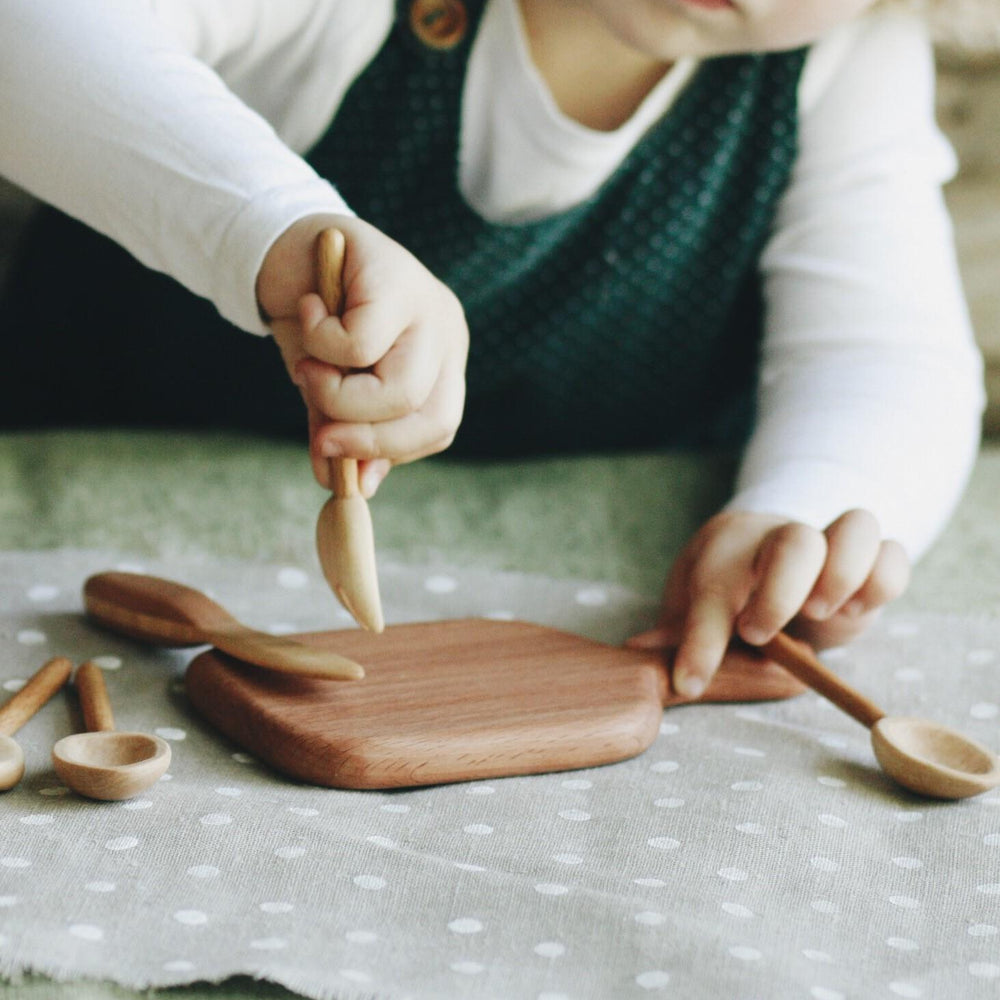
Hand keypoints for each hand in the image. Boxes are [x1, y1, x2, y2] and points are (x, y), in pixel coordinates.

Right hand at [260, 214, 468, 494]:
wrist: (281, 246)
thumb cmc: (310, 322)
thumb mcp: (329, 386)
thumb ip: (344, 431)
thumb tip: (353, 486)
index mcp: (442, 361)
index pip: (439, 426)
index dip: (390, 452)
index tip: (339, 463)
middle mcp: (446, 332)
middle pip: (430, 416)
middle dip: (366, 438)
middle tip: (318, 435)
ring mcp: (427, 302)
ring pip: (399, 390)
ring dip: (337, 396)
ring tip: (305, 370)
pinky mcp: (393, 276)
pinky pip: (358, 344)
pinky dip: (319, 344)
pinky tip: (307, 311)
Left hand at [627, 508, 909, 697]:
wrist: (768, 546)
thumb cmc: (725, 585)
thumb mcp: (692, 605)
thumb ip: (676, 630)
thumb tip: (637, 651)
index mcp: (727, 547)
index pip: (714, 586)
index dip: (702, 638)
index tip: (690, 681)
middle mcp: (780, 537)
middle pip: (795, 541)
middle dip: (780, 593)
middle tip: (758, 635)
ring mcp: (831, 544)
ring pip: (857, 527)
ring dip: (845, 575)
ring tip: (825, 614)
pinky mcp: (871, 563)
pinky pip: (892, 553)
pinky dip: (883, 582)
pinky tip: (854, 613)